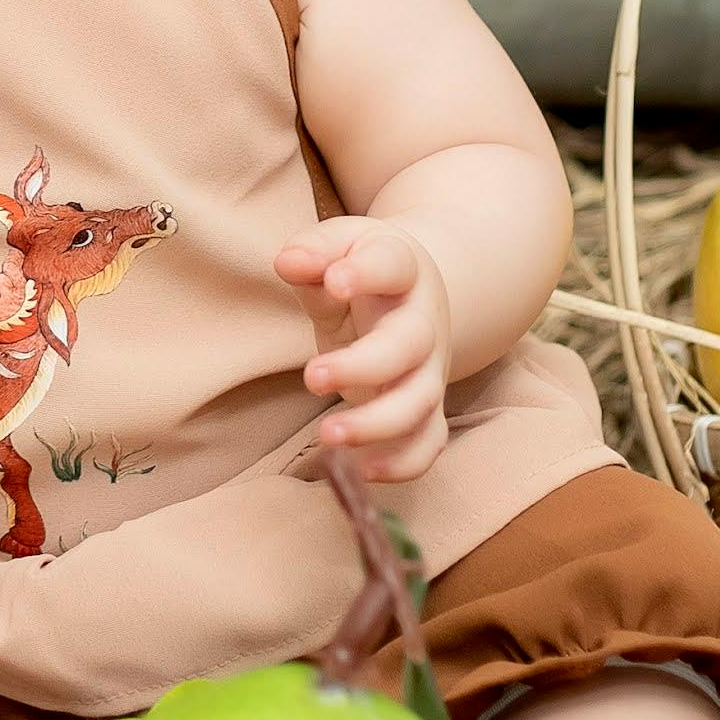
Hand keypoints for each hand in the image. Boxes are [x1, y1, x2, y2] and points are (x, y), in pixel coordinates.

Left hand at [277, 217, 452, 478]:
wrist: (413, 296)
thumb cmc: (362, 270)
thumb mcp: (339, 248)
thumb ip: (314, 253)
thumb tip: (288, 262)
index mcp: (402, 269)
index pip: (392, 265)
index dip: (367, 273)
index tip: (335, 281)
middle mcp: (424, 321)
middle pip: (409, 345)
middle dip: (363, 365)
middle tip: (312, 377)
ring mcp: (430, 368)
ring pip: (419, 401)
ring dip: (377, 424)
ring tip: (327, 434)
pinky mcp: (427, 407)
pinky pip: (428, 441)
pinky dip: (403, 462)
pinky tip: (362, 471)